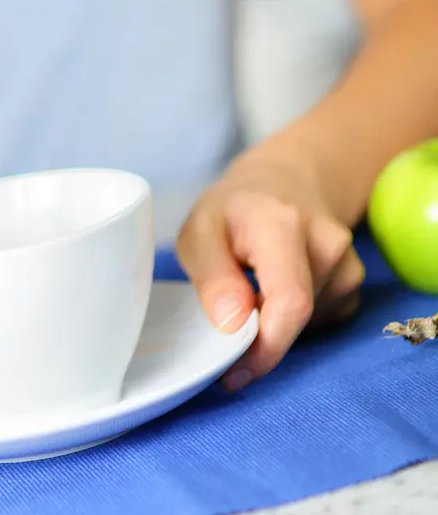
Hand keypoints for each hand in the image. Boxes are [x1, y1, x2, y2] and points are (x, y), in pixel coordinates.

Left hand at [176, 151, 364, 390]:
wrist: (283, 181)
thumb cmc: (234, 209)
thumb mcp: (199, 231)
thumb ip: (212, 276)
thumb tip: (232, 326)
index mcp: (282, 225)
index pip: (289, 302)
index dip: (264, 348)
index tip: (233, 373)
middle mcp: (327, 243)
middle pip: (296, 318)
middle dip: (259, 338)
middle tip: (224, 326)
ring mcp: (347, 263)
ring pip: (306, 323)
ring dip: (272, 321)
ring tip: (250, 283)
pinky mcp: (353, 282)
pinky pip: (319, 320)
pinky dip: (291, 318)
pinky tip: (275, 286)